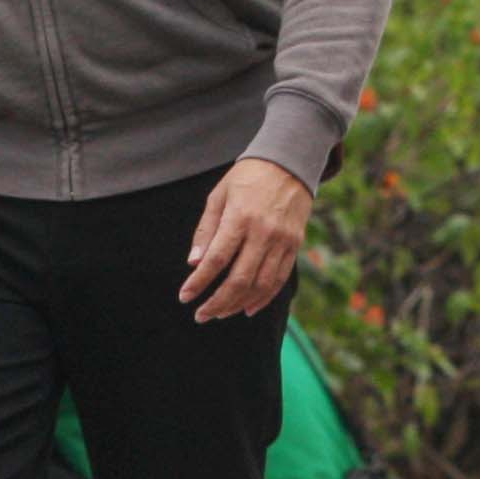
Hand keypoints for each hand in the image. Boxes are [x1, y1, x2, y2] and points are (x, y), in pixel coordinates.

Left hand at [180, 158, 312, 322]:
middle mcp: (263, 231)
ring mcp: (282, 240)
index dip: (199, 282)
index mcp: (240, 217)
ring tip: (220, 313)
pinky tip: (248, 308)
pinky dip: (263, 298)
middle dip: (217, 302)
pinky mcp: (295, 244)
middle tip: (201, 315)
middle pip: (239, 278)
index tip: (184, 297)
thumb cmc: (247, 178)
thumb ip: (206, 230)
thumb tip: (194, 263)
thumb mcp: (219, 196)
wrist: (290, 162)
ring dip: (238, 304)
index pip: (217, 259)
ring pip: (260, 284)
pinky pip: (279, 279)